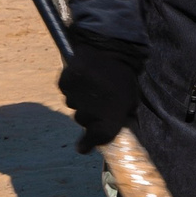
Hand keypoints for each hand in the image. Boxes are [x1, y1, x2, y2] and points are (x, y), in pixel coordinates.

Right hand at [59, 30, 145, 152]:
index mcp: (109, 118)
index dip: (88, 144)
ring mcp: (75, 97)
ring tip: (92, 84)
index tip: (83, 147)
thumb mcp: (130, 101)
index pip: (95, 139)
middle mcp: (89, 111)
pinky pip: (66, 90)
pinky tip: (83, 77)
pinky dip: (72, 86)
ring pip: (73, 104)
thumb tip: (114, 130)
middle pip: (82, 120)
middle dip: (89, 113)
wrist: (111, 49)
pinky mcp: (65, 83)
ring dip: (80, 98)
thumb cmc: (124, 77)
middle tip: (98, 99)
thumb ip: (121, 117)